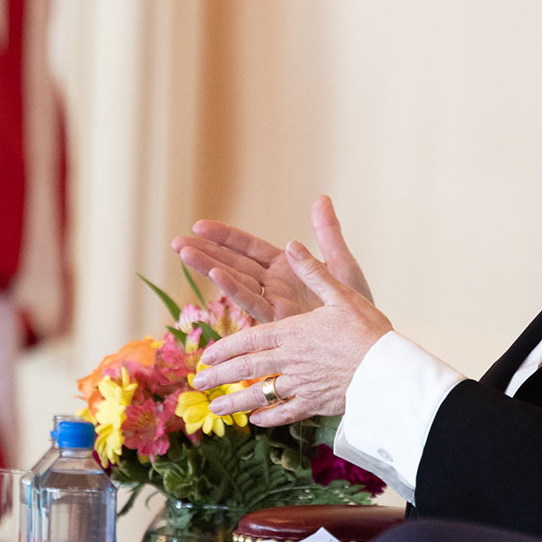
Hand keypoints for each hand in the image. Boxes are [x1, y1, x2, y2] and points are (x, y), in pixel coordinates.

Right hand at [173, 196, 372, 324]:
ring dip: (210, 267)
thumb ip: (328, 234)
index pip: (248, 248)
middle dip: (205, 252)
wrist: (365, 342)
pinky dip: (234, 288)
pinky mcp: (278, 321)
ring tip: (185, 253)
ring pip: (236, 281)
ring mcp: (274, 303)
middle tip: (176, 242)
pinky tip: (217, 275)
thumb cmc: (356, 306)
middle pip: (234, 263)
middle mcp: (275, 284)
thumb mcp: (342, 264)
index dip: (224, 237)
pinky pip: (253, 302)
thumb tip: (322, 198)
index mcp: (286, 267)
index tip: (199, 226)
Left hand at [192, 241, 391, 425]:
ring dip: (235, 401)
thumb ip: (314, 272)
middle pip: (247, 368)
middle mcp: (291, 359)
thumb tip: (292, 244)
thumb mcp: (342, 293)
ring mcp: (301, 383)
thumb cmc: (369, 329)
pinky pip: (286, 411)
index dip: (225, 347)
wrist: (389, 369)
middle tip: (197, 384)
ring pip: (261, 393)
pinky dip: (269, 416)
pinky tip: (256, 420)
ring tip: (216, 409)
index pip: (249, 339)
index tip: (206, 355)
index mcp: (293, 332)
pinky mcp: (315, 403)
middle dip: (219, 376)